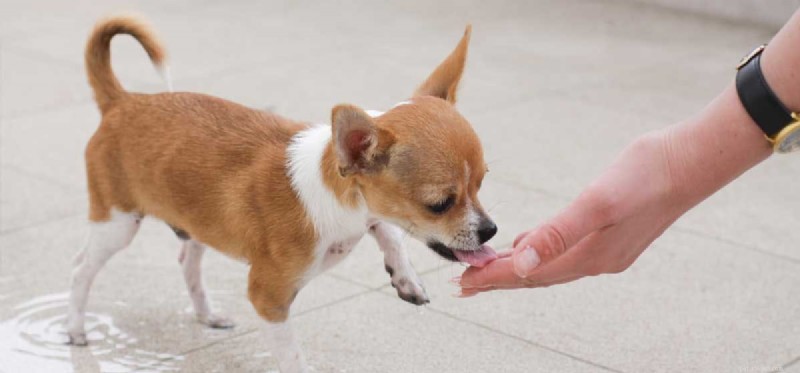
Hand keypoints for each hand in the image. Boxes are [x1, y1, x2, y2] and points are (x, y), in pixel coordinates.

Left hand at [457, 131, 700, 295]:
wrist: (690, 161)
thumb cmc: (645, 176)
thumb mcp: (598, 202)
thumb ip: (557, 233)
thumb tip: (519, 264)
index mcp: (589, 256)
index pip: (528, 275)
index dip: (493, 280)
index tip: (460, 285)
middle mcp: (596, 260)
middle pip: (535, 276)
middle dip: (498, 279)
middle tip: (462, 283)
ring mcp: (606, 249)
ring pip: (549, 265)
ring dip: (517, 268)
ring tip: (486, 270)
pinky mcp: (611, 234)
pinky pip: (564, 252)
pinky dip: (540, 251)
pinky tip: (530, 246)